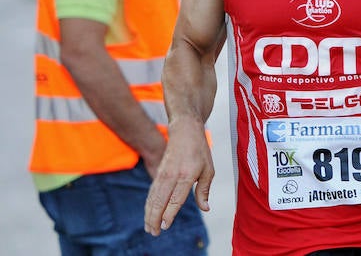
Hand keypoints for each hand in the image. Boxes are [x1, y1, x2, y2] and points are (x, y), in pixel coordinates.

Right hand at [144, 118, 213, 235]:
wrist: (185, 131)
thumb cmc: (200, 151)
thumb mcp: (208, 169)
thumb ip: (204, 190)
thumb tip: (205, 208)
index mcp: (186, 175)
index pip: (175, 198)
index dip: (169, 213)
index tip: (165, 226)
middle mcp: (172, 175)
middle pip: (160, 200)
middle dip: (154, 218)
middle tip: (154, 233)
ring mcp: (163, 174)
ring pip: (153, 197)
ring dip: (149, 214)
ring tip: (149, 228)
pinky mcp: (158, 173)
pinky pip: (151, 192)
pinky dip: (148, 205)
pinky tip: (148, 214)